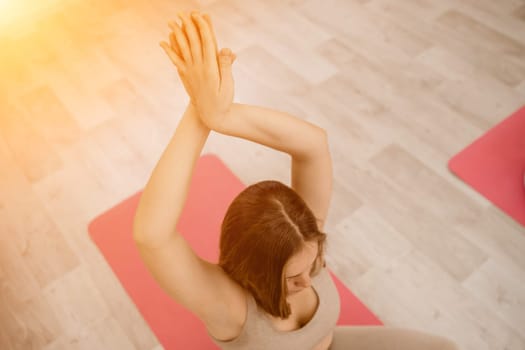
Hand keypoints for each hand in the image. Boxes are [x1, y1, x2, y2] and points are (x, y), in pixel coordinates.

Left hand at [160, 11, 236, 130]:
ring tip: (171, 21)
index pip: (206, 42)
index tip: (199, 15)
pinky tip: (163, 41)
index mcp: (210, 68)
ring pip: (182, 49)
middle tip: (184, 12)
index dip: (202, 27)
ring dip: (176, 34)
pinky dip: (169, 50)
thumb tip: (227, 49)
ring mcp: (190, 72)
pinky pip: (176, 60)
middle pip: (192, 42)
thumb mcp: (229, 84)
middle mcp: (198, 68)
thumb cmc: (224, 100)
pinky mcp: (185, 76)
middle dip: (188, 25)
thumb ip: (226, 66)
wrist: (212, 117)